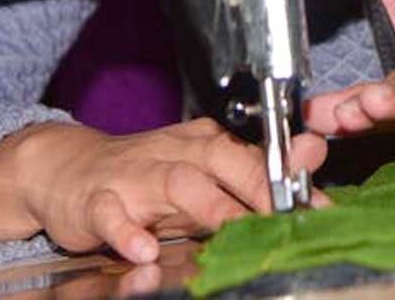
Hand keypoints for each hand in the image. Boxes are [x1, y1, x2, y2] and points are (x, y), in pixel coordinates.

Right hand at [0, 118, 327, 263]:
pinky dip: (127, 231)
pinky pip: (112, 213)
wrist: (70, 168)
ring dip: (208, 206)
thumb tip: (313, 164)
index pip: (255, 155)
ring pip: (175, 182)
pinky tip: (143, 251)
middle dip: (259, 185)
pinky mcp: (98, 200)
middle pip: (222, 160)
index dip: (291, 181)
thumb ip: (253, 174)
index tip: (324, 208)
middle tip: (288, 216)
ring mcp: (135, 175)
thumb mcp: (201, 173)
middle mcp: (174, 152)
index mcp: (204, 143)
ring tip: (233, 228)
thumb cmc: (146, 175)